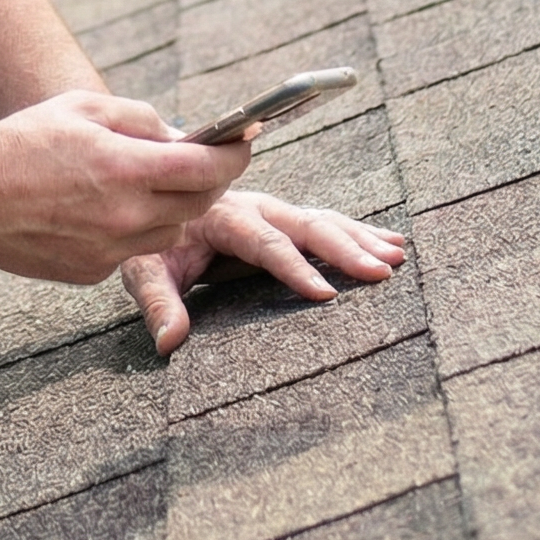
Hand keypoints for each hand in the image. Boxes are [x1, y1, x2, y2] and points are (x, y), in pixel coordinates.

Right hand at [0, 89, 250, 283]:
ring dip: (174, 206)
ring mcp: (110, 249)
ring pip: (171, 230)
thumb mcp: (82, 107)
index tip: (244, 141)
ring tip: (147, 182)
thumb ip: (139, 118)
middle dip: (211, 179)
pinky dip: (134, 227)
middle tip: (205, 159)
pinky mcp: (92, 271)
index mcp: (126, 168)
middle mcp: (126, 215)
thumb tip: (179, 135)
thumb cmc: (21, 142)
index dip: (235, 153)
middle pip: (199, 203)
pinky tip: (103, 208)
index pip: (208, 167)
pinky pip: (133, 249)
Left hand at [119, 189, 407, 352]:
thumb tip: (170, 343)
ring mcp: (271, 211)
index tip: (325, 293)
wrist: (150, 196)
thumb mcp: (142, 269)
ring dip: (360, 238)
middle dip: (342, 248)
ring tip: (397, 256)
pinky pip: (325, 223)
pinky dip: (359, 231)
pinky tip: (393, 242)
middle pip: (304, 226)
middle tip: (379, 271)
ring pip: (322, 221)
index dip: (294, 268)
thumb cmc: (151, 240)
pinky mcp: (282, 219)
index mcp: (224, 218)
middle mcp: (254, 208)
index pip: (264, 244)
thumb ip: (158, 303)